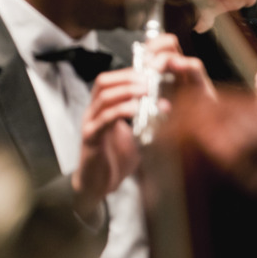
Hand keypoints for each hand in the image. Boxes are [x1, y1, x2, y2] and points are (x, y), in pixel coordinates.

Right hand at [75, 66, 142, 219]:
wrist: (98, 186)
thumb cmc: (115, 160)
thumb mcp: (135, 135)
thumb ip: (146, 121)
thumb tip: (166, 106)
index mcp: (102, 109)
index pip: (111, 80)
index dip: (129, 73)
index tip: (151, 72)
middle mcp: (93, 112)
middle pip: (104, 82)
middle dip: (128, 77)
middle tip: (150, 79)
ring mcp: (90, 123)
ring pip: (104, 97)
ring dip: (127, 91)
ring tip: (147, 90)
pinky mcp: (90, 138)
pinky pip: (104, 119)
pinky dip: (121, 111)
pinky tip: (136, 109)